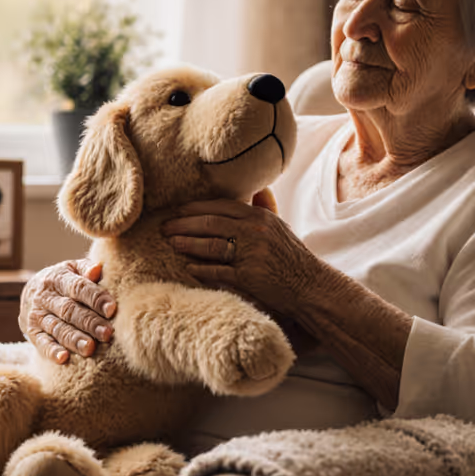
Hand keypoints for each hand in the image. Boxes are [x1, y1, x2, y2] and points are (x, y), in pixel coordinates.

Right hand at [20, 259, 116, 363]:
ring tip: (90, 348)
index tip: (112, 309)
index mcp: (58, 277)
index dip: (95, 298)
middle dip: (89, 323)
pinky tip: (64, 358)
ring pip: (57, 328)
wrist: (32, 290)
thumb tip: (98, 269)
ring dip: (74, 339)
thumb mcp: (74, 269)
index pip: (78, 287)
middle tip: (108, 333)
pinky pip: (41, 343)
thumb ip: (87, 269)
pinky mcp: (31, 332)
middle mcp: (45, 296)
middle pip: (69, 310)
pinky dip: (52, 351)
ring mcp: (36, 315)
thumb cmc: (65, 280)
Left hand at [160, 196, 320, 317]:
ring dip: (187, 243)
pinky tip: (188, 268)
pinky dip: (201, 269)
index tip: (178, 209)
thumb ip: (263, 209)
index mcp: (260, 217)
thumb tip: (255, 189)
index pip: (221, 206)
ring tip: (170, 242)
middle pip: (210, 223)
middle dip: (183, 223)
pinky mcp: (249, 277)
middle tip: (165, 226)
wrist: (310, 286)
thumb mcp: (279, 227)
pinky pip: (218, 272)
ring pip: (211, 245)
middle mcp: (255, 231)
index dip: (196, 207)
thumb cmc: (292, 257)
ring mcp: (251, 254)